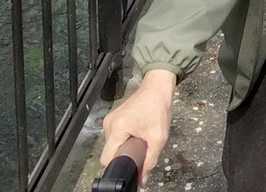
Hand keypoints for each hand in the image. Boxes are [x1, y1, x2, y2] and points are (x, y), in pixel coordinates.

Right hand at [100, 69, 175, 184]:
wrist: (158, 86)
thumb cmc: (158, 107)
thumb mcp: (158, 138)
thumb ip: (149, 162)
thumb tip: (142, 180)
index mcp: (117, 127)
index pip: (107, 158)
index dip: (119, 166)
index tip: (129, 167)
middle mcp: (109, 124)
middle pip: (109, 152)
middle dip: (123, 156)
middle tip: (139, 151)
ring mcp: (110, 120)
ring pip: (112, 145)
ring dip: (124, 148)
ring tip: (139, 141)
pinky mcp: (114, 118)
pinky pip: (115, 137)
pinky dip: (124, 140)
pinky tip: (136, 135)